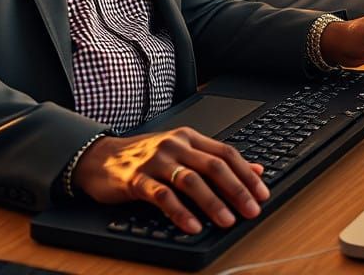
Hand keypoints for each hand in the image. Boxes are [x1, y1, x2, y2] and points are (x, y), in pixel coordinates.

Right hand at [72, 128, 268, 234]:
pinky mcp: (137, 179)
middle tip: (252, 210)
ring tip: (227, 221)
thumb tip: (257, 169)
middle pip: (212, 165)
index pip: (225, 152)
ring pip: (190, 180)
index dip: (246, 174)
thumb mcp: (182, 152)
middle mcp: (174, 145)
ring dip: (212, 202)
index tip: (262, 194)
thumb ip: (216, 160)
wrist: (101, 158)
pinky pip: (162, 196)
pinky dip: (180, 212)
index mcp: (188, 137)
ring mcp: (155, 161)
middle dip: (236, 189)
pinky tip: (192, 226)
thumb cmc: (146, 157)